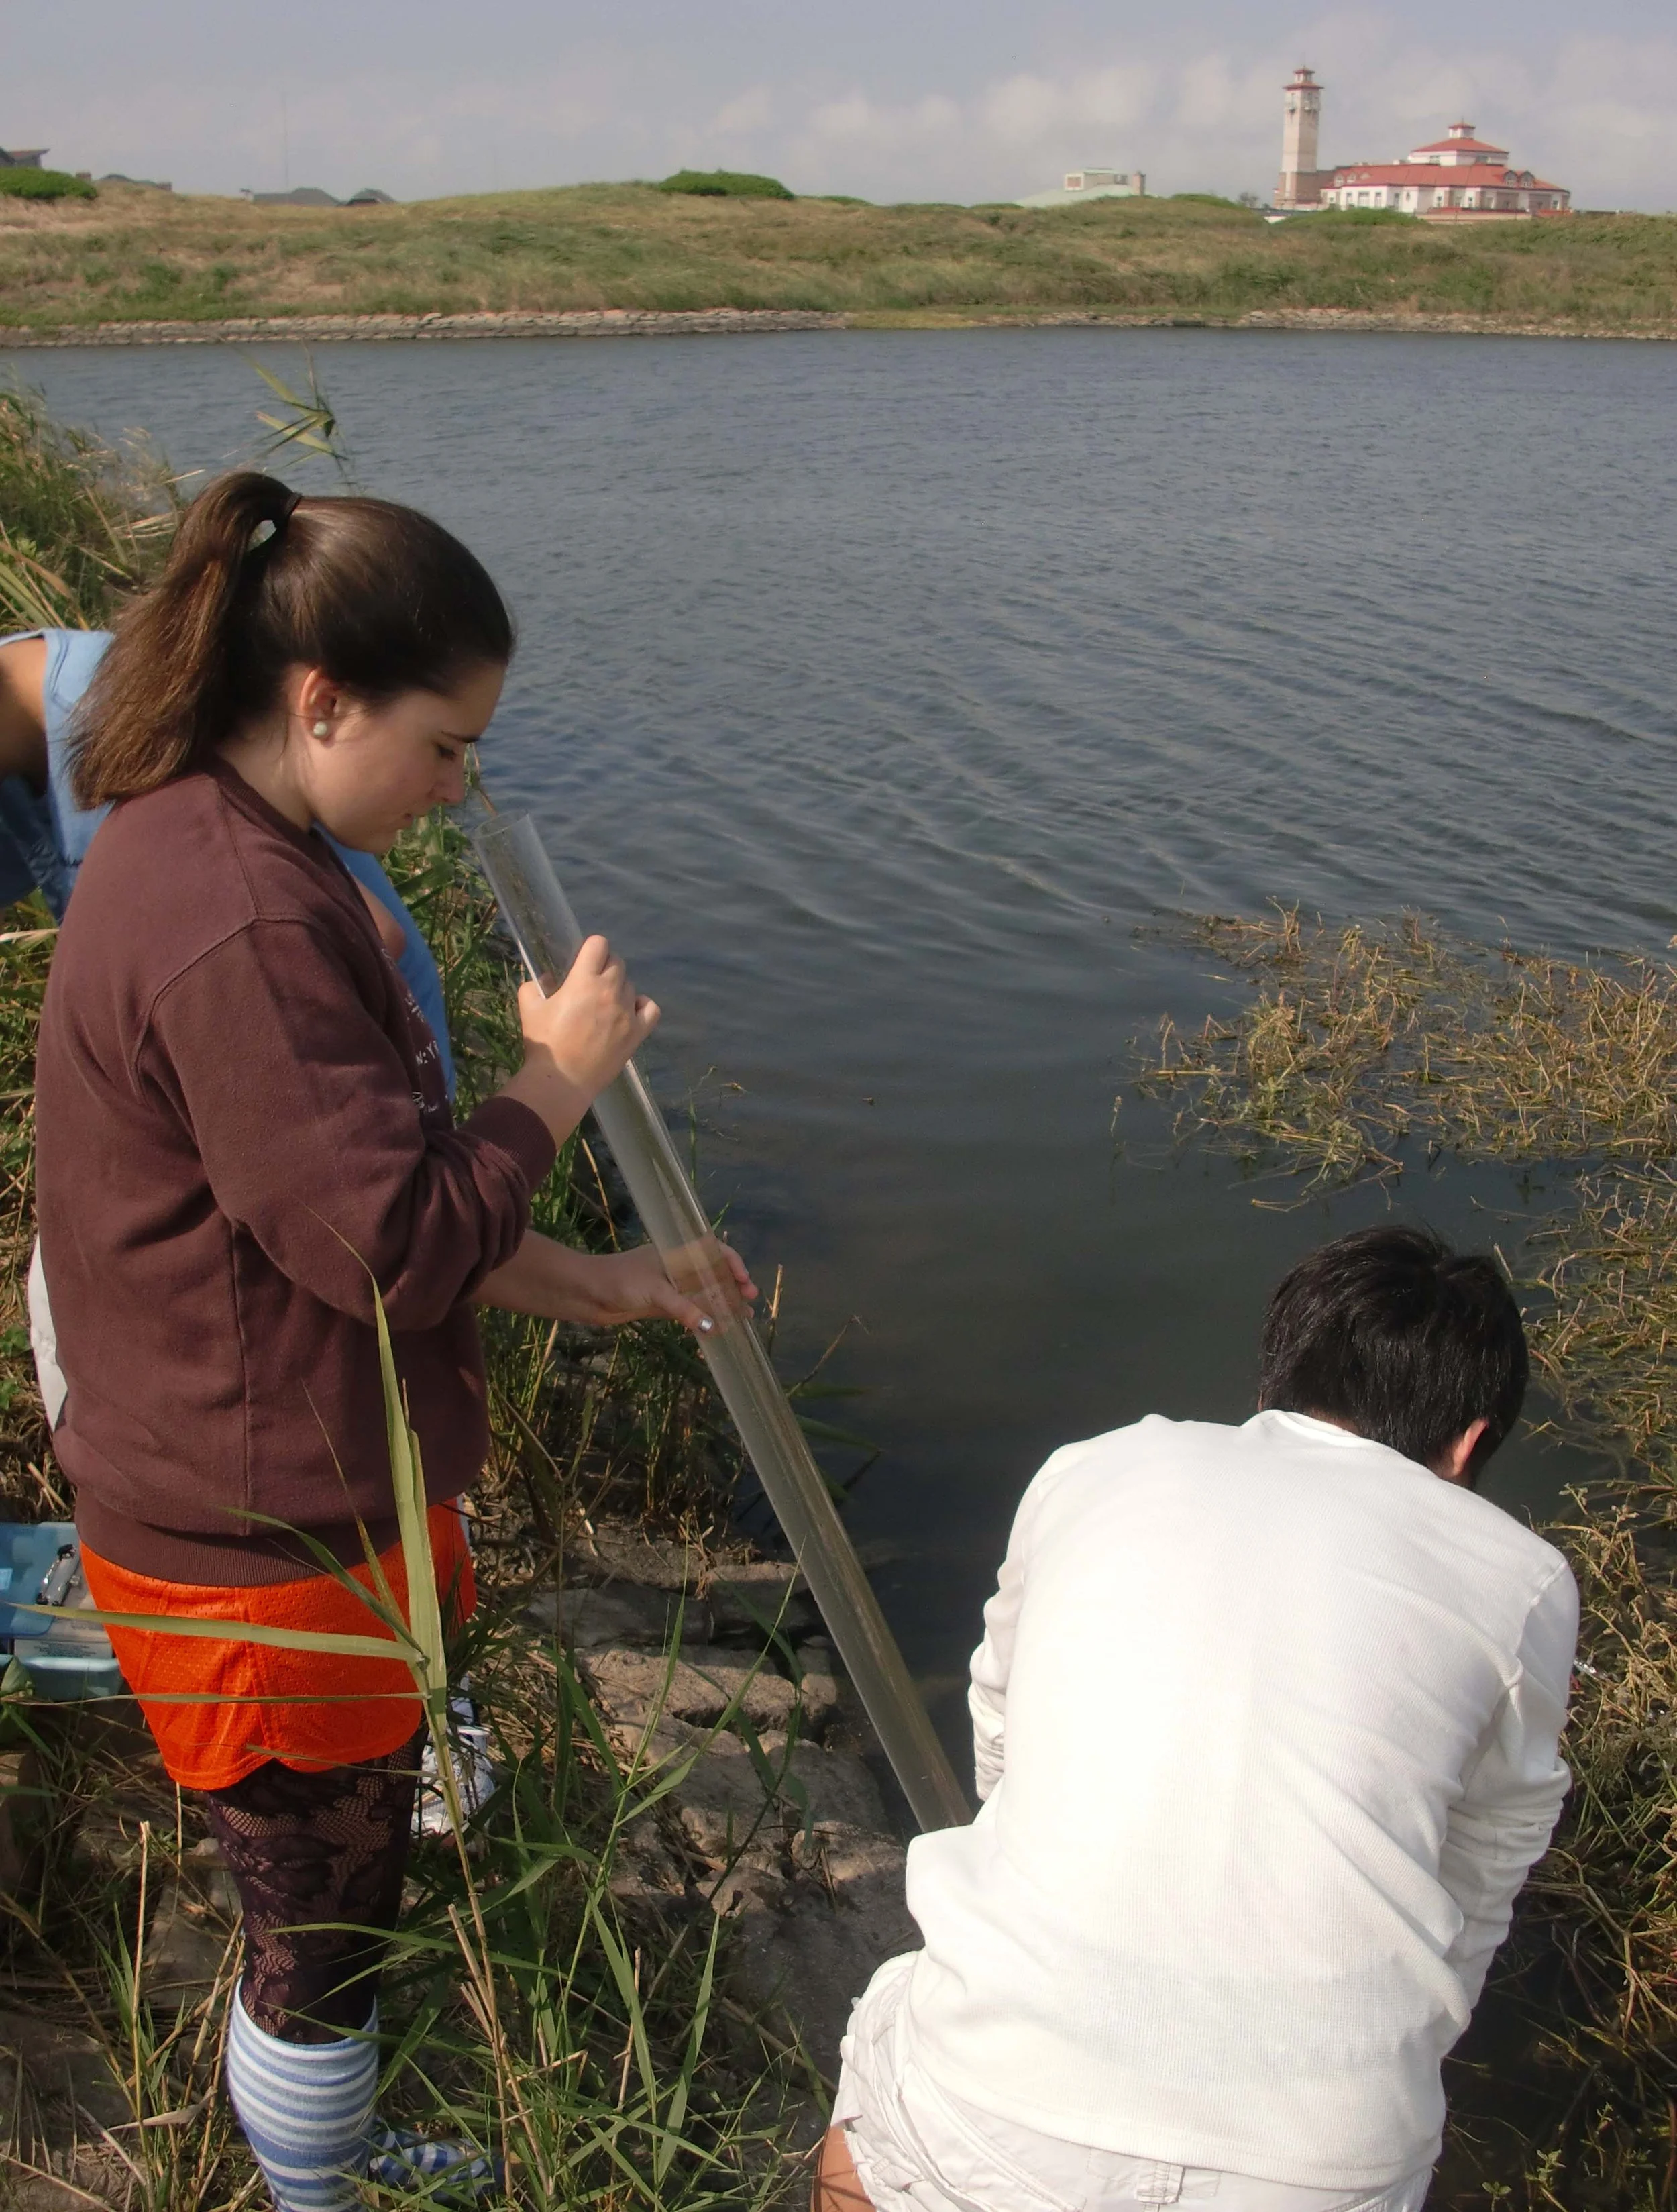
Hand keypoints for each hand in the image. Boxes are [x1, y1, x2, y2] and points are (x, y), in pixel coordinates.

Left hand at [475, 1231, 756, 1333]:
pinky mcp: (660, 1304)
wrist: (586, 1293)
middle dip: (732, 1287)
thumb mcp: (655, 1292)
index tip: (744, 1282)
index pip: (714, 1251)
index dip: (732, 1264)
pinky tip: (716, 1328)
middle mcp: (676, 1267)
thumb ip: (684, 1308)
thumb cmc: (620, 1281)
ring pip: (702, 1293)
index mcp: (676, 1252)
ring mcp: (668, 1286)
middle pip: (712, 1273)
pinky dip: (703, 1318)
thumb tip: (712, 1327)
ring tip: (743, 1318)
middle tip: (750, 1302)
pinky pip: (689, 1310)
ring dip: (721, 1304)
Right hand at [500, 936, 657, 1144]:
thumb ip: (534, 986)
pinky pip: (651, 1008)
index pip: (599, 944)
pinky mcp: (637, 1032)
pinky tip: (629, 1011)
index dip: (591, 949)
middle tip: (591, 984)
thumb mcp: (529, 1008)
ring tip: (604, 1005)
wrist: (562, 1080)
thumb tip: (546, 979)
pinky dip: (642, 1005)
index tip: (584, 961)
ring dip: (618, 989)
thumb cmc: (545, 1043)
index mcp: (583, 980)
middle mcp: (609, 991)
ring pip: (630, 985)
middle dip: (604, 967)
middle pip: (617, 963)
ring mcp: (627, 1012)